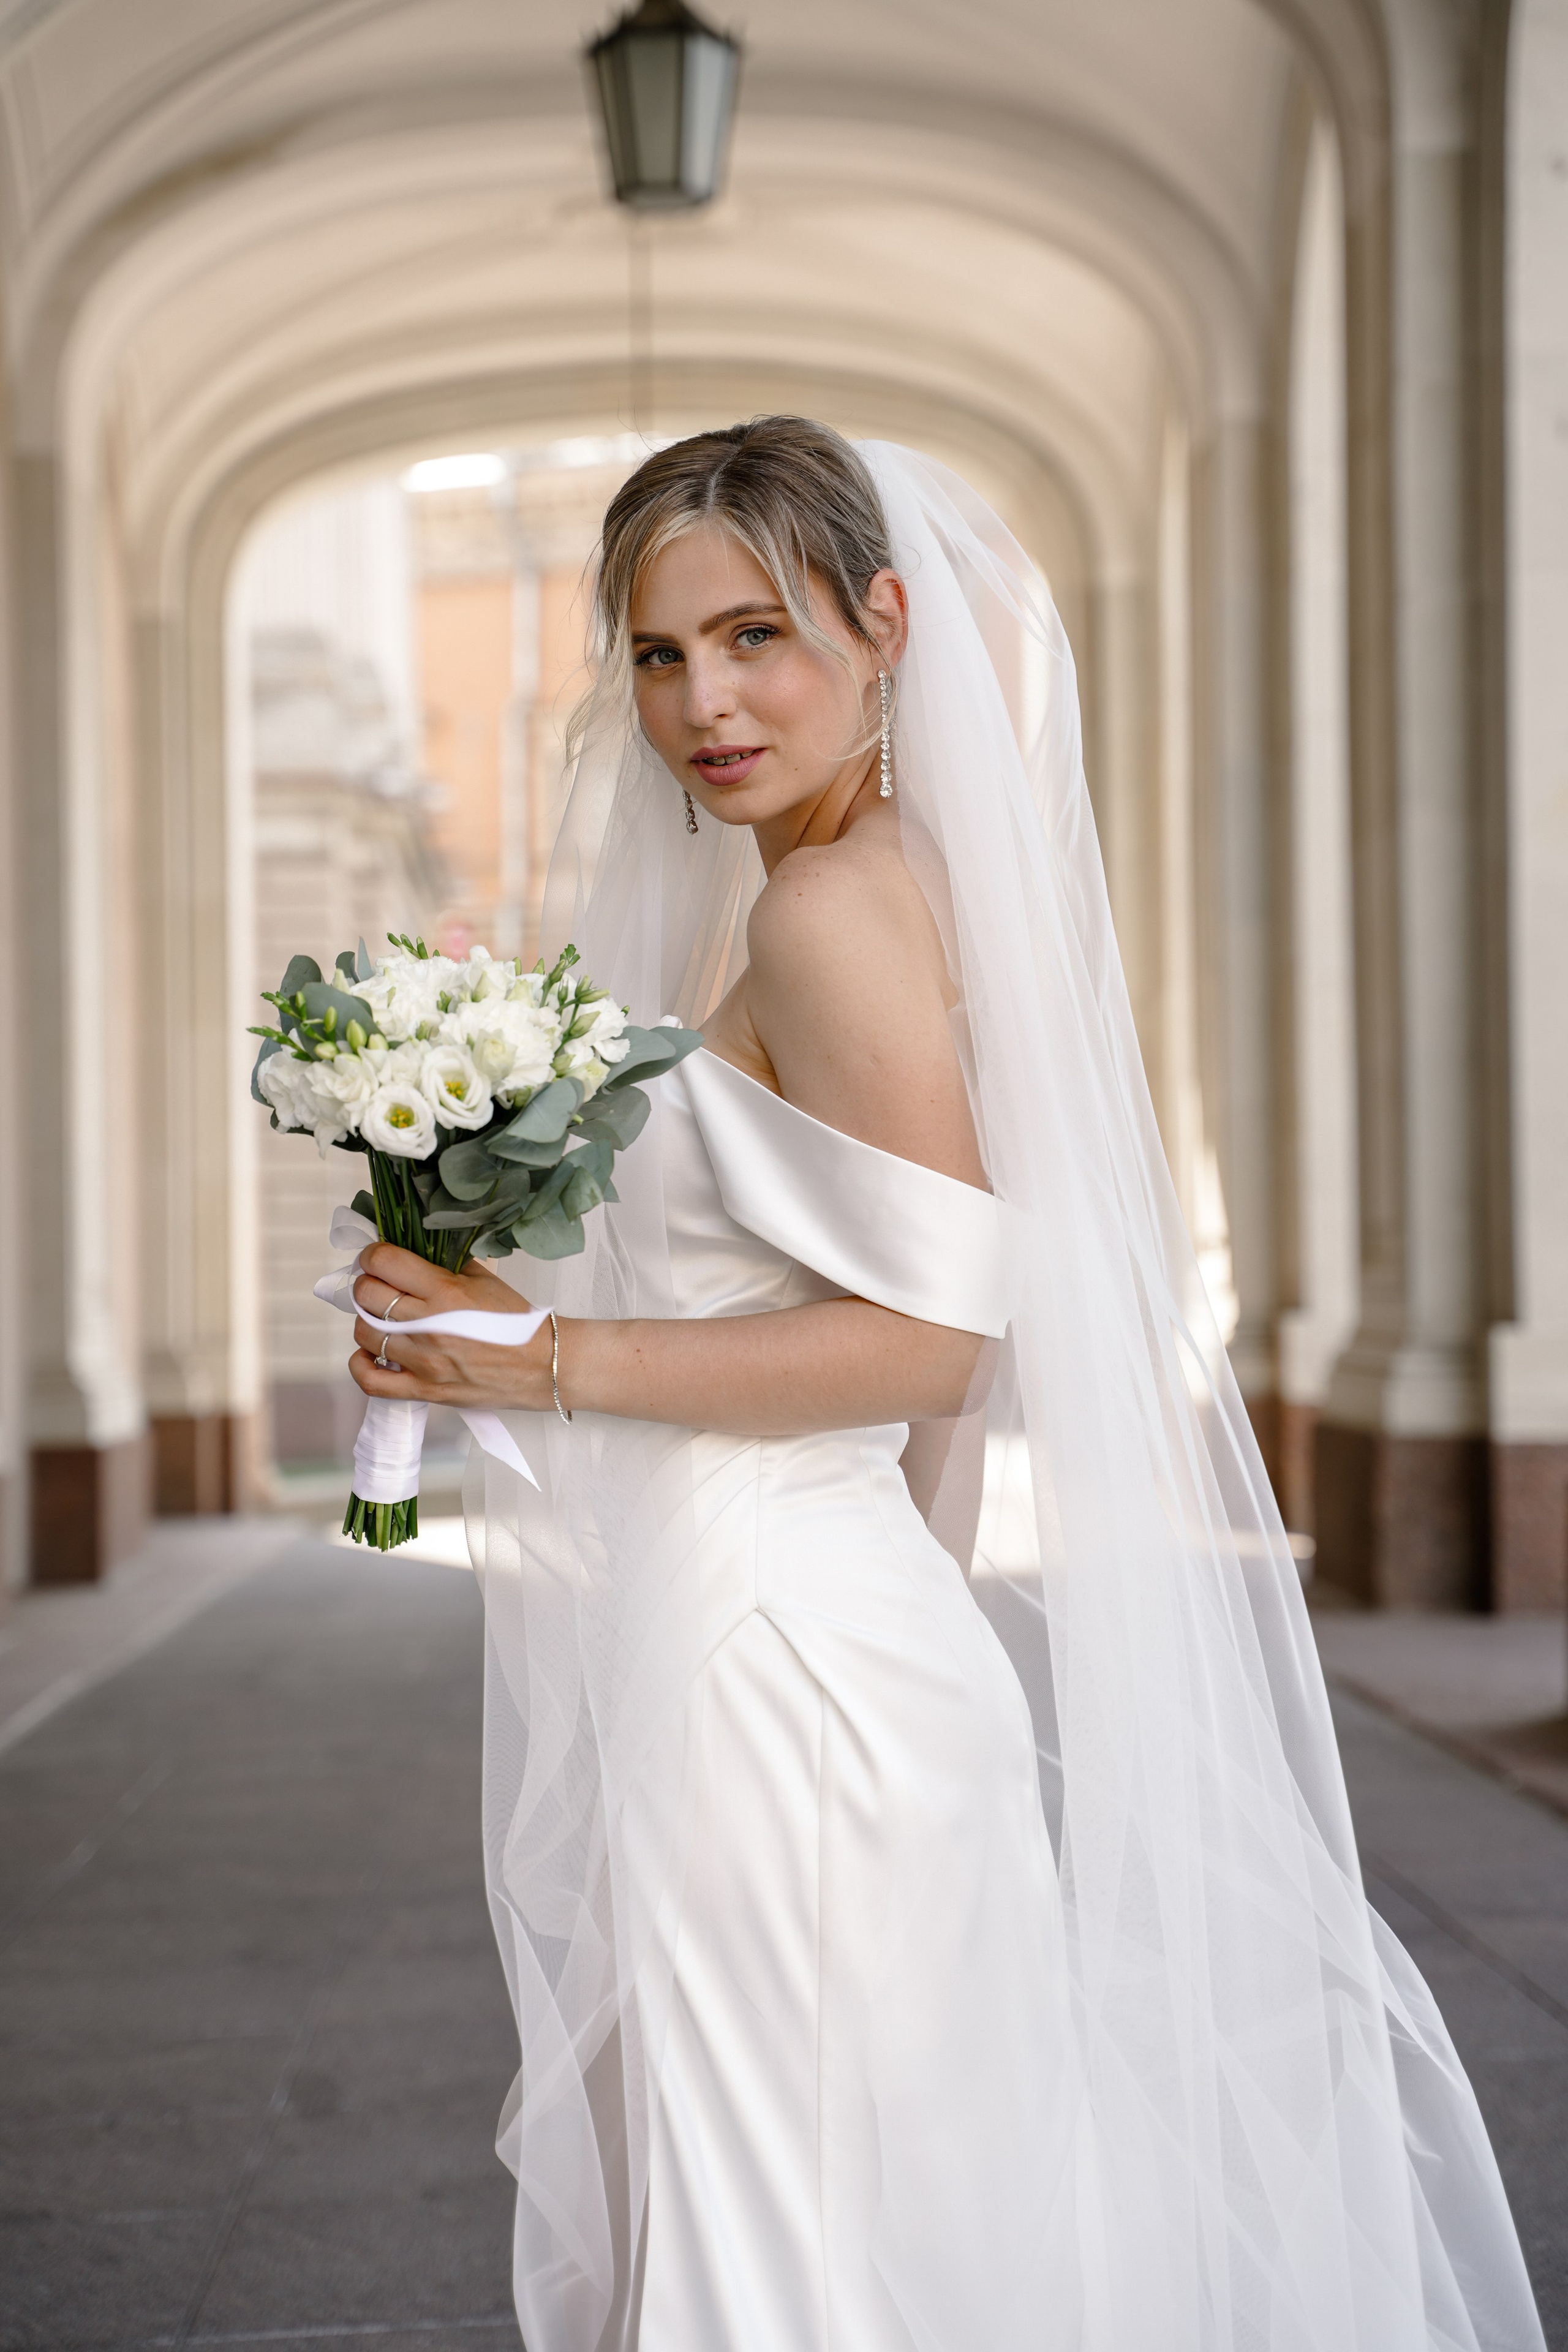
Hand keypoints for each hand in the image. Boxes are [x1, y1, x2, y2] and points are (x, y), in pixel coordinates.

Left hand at [348, 1242, 554, 1411]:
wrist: (543, 1365)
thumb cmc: (518, 1322)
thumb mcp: (485, 1279)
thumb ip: (446, 1264)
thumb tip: (412, 1254)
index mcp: (445, 1291)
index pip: (384, 1262)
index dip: (373, 1255)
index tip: (377, 1258)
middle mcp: (428, 1325)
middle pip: (367, 1295)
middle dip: (369, 1283)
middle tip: (381, 1285)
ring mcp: (424, 1361)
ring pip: (364, 1332)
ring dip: (368, 1319)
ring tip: (383, 1318)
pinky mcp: (425, 1389)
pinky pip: (371, 1381)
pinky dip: (360, 1364)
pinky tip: (370, 1353)